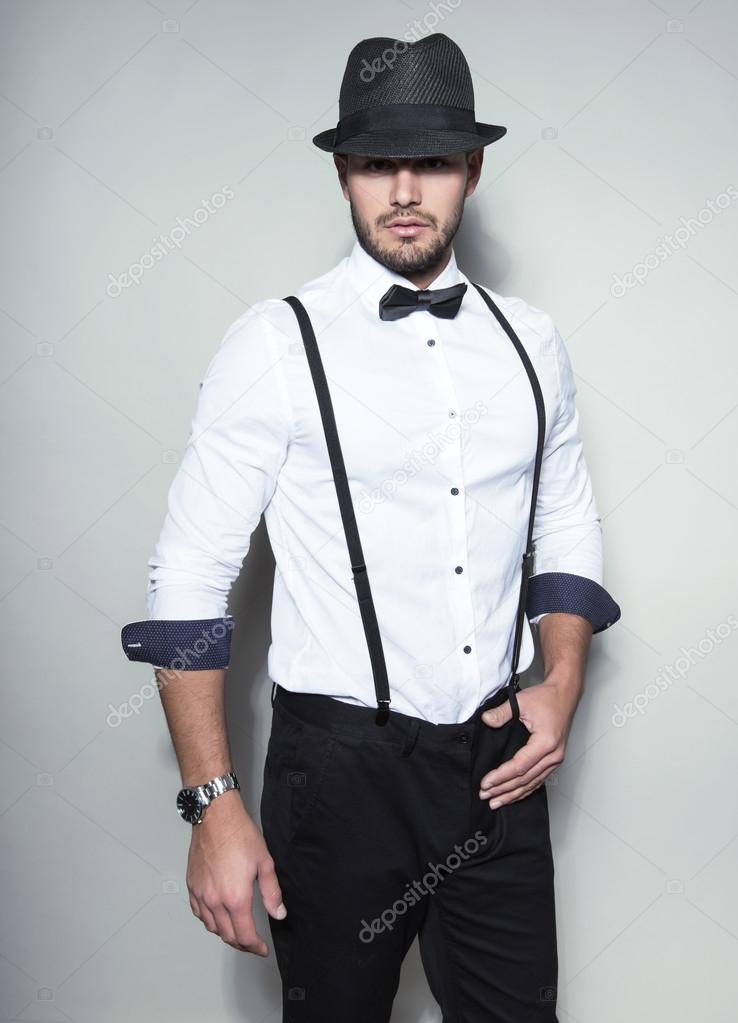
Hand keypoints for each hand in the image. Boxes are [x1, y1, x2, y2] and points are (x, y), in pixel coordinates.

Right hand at [186, 794, 285, 955]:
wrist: (216, 816)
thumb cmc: (239, 834)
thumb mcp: (264, 862)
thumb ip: (271, 892)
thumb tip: (278, 913)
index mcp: (235, 898)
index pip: (244, 935)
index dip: (255, 947)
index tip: (261, 949)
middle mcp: (215, 900)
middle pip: (227, 935)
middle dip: (242, 944)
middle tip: (252, 943)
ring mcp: (200, 894)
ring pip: (211, 927)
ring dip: (225, 933)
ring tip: (237, 931)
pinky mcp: (192, 885)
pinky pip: (198, 913)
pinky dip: (209, 920)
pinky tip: (217, 916)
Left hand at [477, 679, 576, 807]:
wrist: (564, 694)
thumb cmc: (546, 698)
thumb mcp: (521, 701)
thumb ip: (502, 713)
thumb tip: (486, 721)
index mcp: (546, 743)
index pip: (519, 766)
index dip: (501, 777)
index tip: (485, 783)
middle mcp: (553, 755)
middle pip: (525, 780)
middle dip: (503, 790)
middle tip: (485, 796)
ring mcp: (556, 759)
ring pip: (532, 783)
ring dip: (513, 794)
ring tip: (496, 801)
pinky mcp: (554, 759)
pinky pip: (539, 779)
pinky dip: (525, 789)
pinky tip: (514, 795)